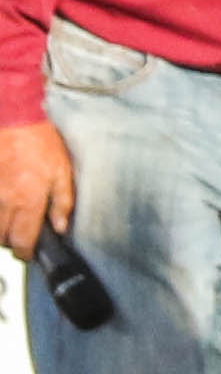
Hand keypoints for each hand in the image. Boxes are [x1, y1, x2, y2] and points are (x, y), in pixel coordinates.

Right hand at [0, 121, 65, 260]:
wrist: (12, 119)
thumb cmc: (39, 142)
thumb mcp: (62, 171)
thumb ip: (62, 202)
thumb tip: (60, 227)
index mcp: (29, 200)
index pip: (23, 239)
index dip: (25, 252)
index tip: (28, 253)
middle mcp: (5, 200)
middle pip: (1, 237)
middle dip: (10, 242)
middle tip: (19, 238)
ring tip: (9, 223)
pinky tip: (1, 207)